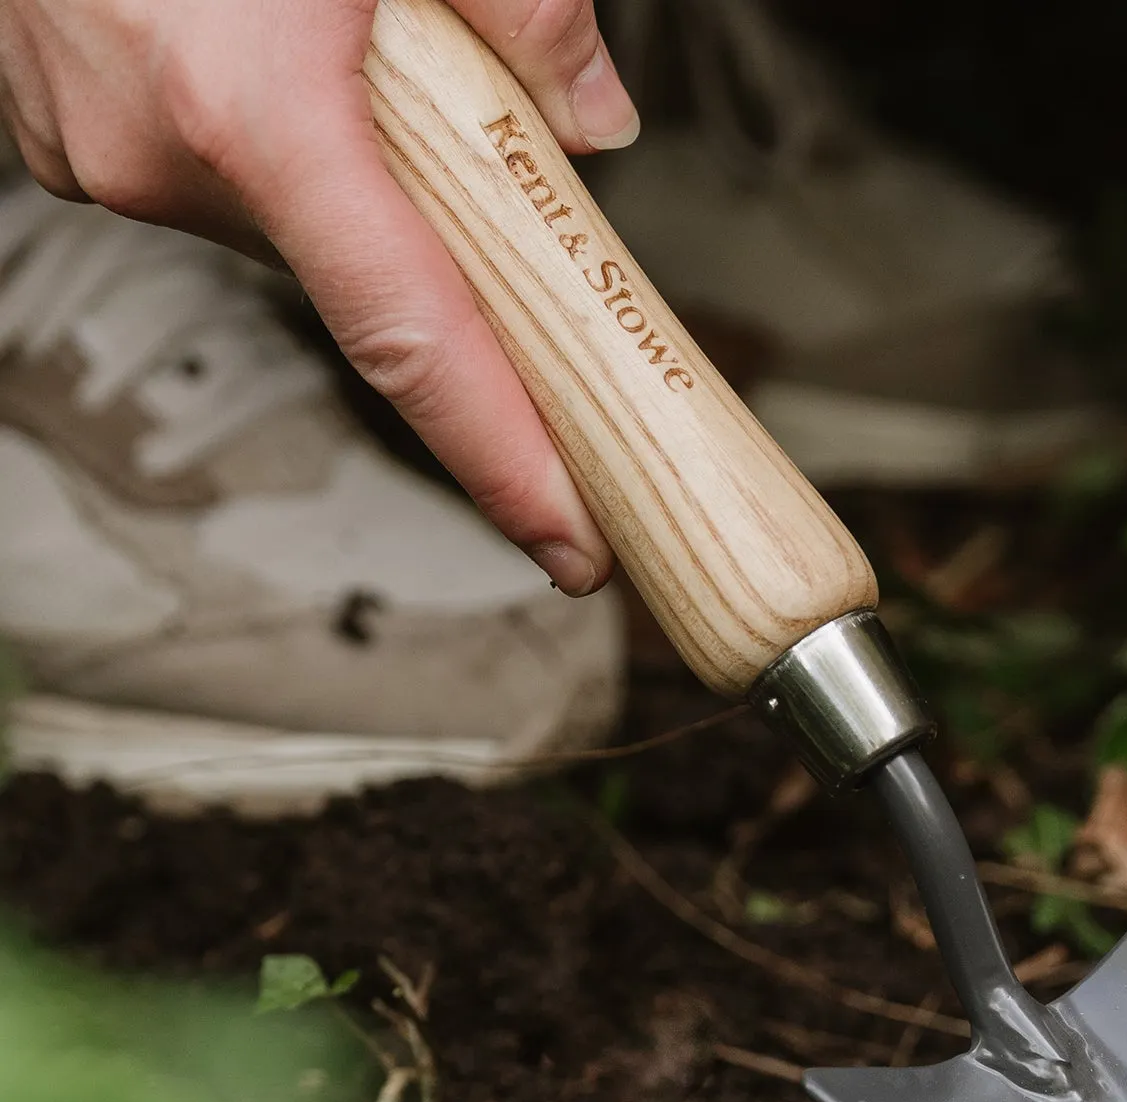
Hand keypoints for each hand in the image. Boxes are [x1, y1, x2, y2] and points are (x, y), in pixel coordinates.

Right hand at [0, 0, 638, 594]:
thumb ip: (523, 9)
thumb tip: (598, 128)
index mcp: (252, 113)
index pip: (417, 345)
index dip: (506, 462)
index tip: (577, 551)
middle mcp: (155, 158)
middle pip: (361, 281)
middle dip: (442, 256)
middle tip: (497, 206)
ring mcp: (88, 149)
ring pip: (288, 224)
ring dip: (346, 179)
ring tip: (329, 45)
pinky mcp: (56, 130)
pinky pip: (209, 176)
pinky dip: (273, 146)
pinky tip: (263, 46)